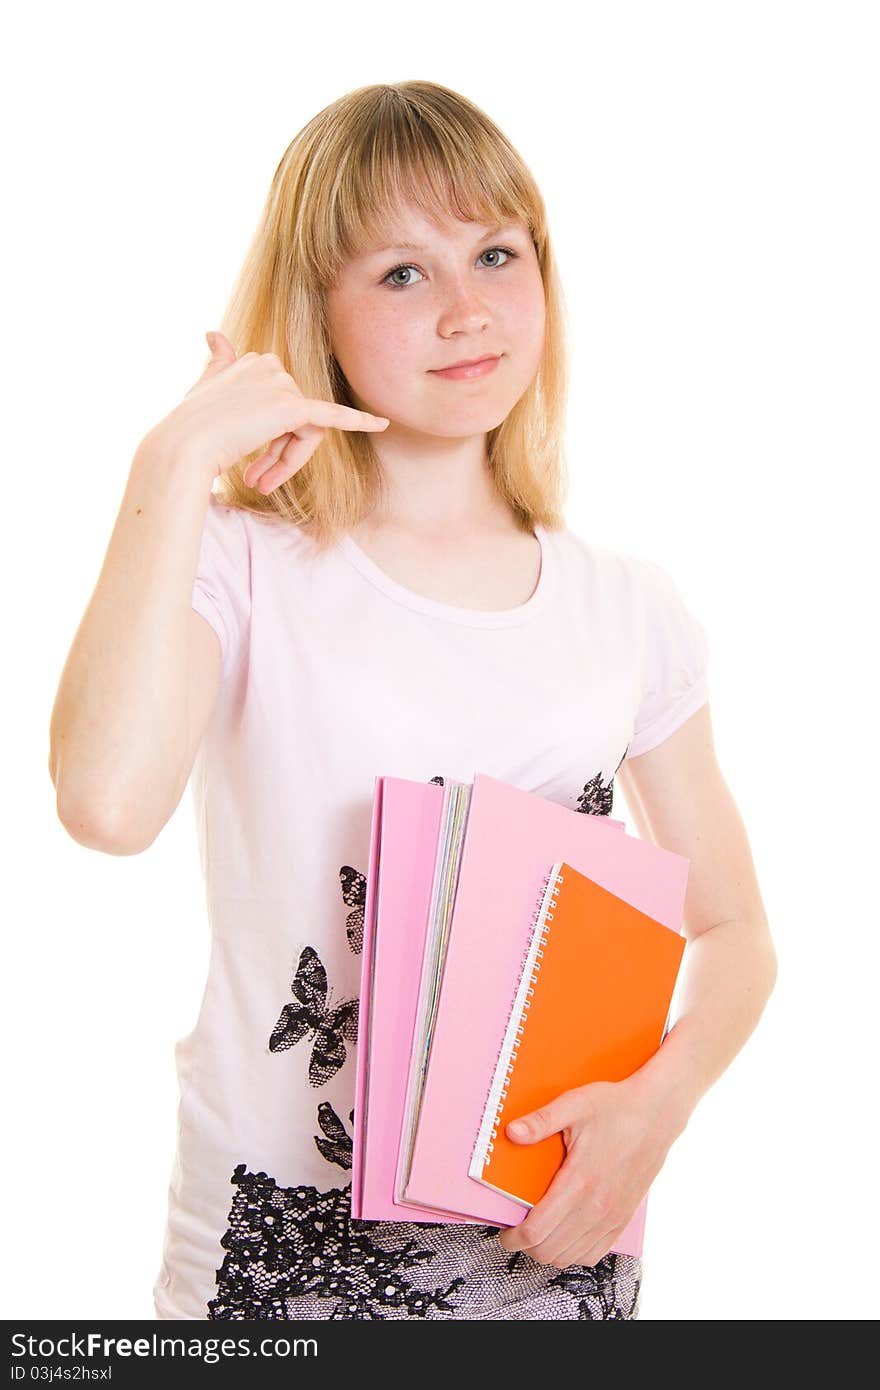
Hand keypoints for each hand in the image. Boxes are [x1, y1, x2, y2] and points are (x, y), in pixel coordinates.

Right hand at [149, 331, 388, 488]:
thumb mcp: (206, 386)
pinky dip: (359, 421)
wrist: (184, 445)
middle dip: (280, 454)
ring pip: (304, 433)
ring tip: (259, 482)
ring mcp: (281, 384)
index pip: (280, 405)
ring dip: (286, 463)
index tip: (250, 466)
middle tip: (258, 481)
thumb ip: (218, 362)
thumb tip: (214, 333)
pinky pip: (332, 417)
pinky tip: (381, 424)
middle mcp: (270, 365)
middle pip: (296, 420)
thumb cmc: (190, 426)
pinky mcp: (292, 407)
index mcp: (254, 360)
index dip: (270, 441)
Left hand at [496, 1077, 678, 1267]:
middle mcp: (596, 1206)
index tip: (505, 1233)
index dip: (514, 1238)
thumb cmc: (617, 1107)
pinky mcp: (623, 1218)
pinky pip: (595, 1253)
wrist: (657, 1113)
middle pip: (550, 1250)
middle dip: (526, 1246)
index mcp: (579, 1181)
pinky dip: (575, 1253)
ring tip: (538, 1234)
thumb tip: (511, 1132)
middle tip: (516, 1232)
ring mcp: (612, 1216)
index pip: (537, 1230)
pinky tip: (566, 1236)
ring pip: (571, 1257)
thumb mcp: (574, 1104)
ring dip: (549, 1252)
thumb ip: (540, 1121)